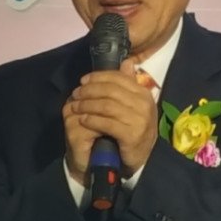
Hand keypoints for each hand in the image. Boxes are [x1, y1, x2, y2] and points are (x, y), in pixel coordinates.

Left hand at [62, 59, 156, 180]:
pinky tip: (83, 120)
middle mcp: (144, 105)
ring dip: (88, 105)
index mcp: (144, 93)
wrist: (141, 158)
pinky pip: (107, 123)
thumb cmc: (134, 129)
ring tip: (76, 106)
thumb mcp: (133, 105)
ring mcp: (139, 120)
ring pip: (107, 106)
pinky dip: (93, 120)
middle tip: (76, 93)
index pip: (119, 78)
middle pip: (111, 91)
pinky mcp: (132, 135)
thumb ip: (128, 84)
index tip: (83, 80)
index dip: (98, 77)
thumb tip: (126, 62)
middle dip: (90, 90)